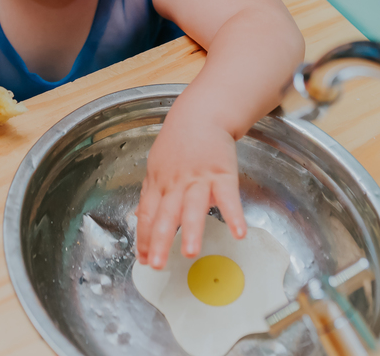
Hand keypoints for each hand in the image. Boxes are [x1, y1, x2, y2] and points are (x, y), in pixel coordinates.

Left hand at [135, 106, 246, 268]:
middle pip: (166, 214)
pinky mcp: (222, 173)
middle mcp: (176, 183)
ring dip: (192, 229)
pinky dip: (233, 214)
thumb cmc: (178, 143)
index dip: (144, 237)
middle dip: (160, 240)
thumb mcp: (157, 167)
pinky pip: (228, 196)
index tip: (142, 260)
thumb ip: (152, 195)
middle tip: (156, 264)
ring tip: (191, 253)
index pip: (148, 214)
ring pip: (193, 206)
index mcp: (158, 183)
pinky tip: (238, 232)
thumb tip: (141, 219)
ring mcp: (199, 178)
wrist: (201, 115)